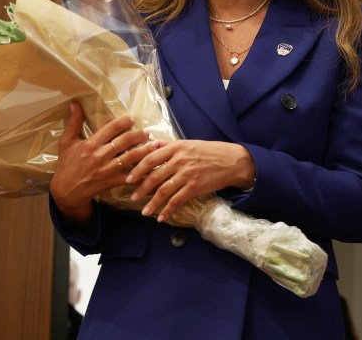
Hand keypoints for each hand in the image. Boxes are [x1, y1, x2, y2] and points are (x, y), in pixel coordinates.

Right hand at [50, 103, 156, 226]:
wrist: (66, 191)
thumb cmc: (66, 164)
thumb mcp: (66, 142)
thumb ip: (73, 123)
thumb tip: (75, 104)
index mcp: (91, 143)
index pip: (111, 128)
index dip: (124, 122)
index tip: (132, 119)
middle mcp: (100, 155)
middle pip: (124, 141)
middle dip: (138, 135)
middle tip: (147, 131)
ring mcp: (107, 169)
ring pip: (130, 157)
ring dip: (145, 150)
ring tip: (155, 144)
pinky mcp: (112, 181)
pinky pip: (130, 176)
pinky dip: (142, 173)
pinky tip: (152, 168)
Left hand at [127, 139, 254, 223]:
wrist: (232, 161)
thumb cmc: (210, 151)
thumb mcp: (189, 143)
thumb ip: (169, 145)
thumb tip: (150, 143)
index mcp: (177, 147)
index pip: (151, 158)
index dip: (138, 169)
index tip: (129, 178)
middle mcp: (180, 160)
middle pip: (154, 176)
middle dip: (142, 188)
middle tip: (133, 197)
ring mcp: (187, 174)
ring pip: (164, 190)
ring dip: (152, 203)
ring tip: (145, 211)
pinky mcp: (195, 187)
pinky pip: (177, 200)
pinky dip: (167, 210)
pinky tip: (161, 217)